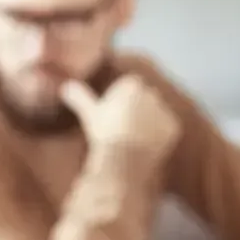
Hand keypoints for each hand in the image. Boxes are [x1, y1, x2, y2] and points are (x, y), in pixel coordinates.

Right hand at [61, 75, 179, 154]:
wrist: (125, 156)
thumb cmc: (104, 131)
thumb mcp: (88, 113)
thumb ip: (78, 96)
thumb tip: (65, 86)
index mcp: (132, 84)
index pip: (129, 84)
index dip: (119, 96)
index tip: (111, 109)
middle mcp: (152, 93)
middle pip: (143, 96)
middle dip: (136, 105)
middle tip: (119, 123)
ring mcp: (165, 110)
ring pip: (154, 112)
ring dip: (147, 119)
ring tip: (130, 136)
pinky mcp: (173, 127)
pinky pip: (164, 128)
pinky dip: (157, 134)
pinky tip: (143, 144)